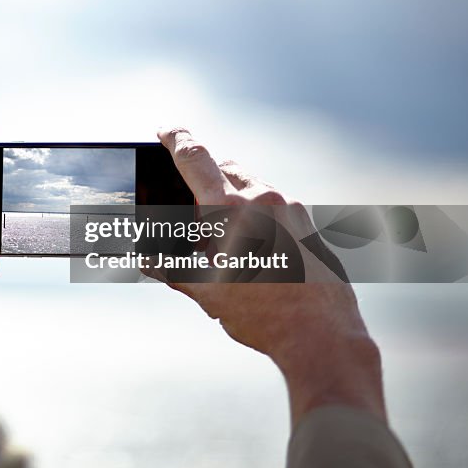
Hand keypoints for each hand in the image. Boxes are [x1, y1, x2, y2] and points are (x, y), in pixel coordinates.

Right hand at [154, 127, 386, 425]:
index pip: (195, 157)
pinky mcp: (310, 223)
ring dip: (236, 203)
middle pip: (226, 169)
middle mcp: (263, 199)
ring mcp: (292, 209)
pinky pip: (277, 206)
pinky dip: (261, 217)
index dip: (176, 139)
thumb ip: (171, 268)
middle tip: (199, 220)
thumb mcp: (206, 292)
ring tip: (231, 246)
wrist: (321, 337)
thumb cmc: (262, 316)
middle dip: (208, 183)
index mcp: (230, 210)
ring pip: (253, 188)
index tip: (165, 131)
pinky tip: (259, 253)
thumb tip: (146, 260)